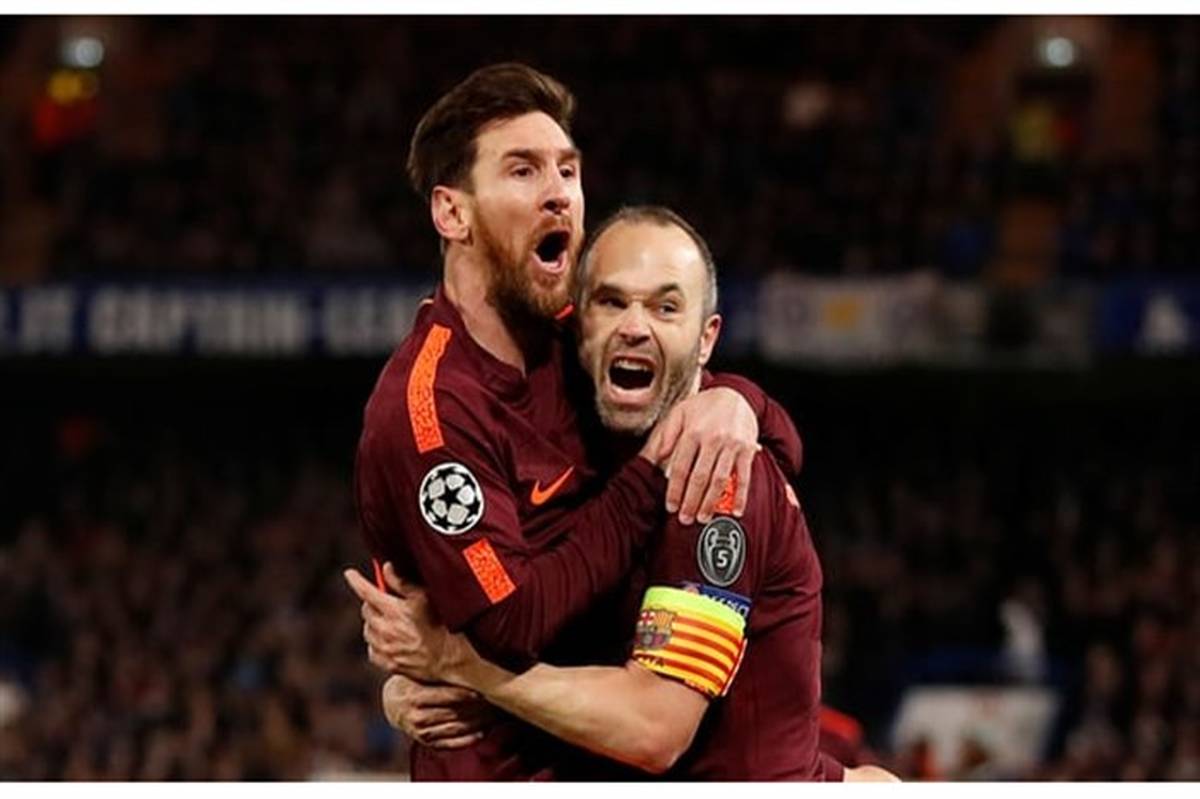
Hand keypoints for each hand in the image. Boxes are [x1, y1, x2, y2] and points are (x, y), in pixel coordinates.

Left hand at [343, 562, 465, 682]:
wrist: (449, 657)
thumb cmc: (440, 624)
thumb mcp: (425, 597)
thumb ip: (403, 582)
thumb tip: (386, 568)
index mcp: (393, 610)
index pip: (366, 591)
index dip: (356, 580)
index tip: (349, 573)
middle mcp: (384, 629)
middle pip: (366, 610)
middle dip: (372, 603)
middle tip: (384, 602)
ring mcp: (384, 648)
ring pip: (367, 630)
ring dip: (374, 623)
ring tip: (389, 622)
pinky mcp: (387, 663)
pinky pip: (372, 650)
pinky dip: (376, 643)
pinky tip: (389, 640)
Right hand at [381, 673, 493, 748]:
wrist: (392, 703)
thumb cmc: (411, 681)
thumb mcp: (418, 672)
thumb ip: (438, 668)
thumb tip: (465, 656)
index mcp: (415, 696)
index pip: (450, 695)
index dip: (471, 691)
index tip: (488, 686)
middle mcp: (417, 717)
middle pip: (456, 712)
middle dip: (479, 707)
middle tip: (496, 699)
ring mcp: (422, 732)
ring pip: (457, 728)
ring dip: (479, 722)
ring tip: (495, 713)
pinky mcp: (427, 743)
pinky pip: (453, 744)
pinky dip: (470, 739)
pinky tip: (484, 730)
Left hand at [649, 386, 757, 524]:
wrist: (734, 393)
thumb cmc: (704, 406)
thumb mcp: (679, 412)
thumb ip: (667, 434)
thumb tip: (657, 456)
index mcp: (693, 432)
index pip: (681, 467)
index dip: (675, 490)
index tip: (671, 506)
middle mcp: (712, 439)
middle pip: (699, 478)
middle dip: (691, 502)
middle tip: (685, 518)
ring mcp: (731, 445)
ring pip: (720, 480)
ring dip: (711, 502)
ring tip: (703, 517)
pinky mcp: (747, 449)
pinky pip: (744, 476)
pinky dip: (741, 496)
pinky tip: (737, 511)